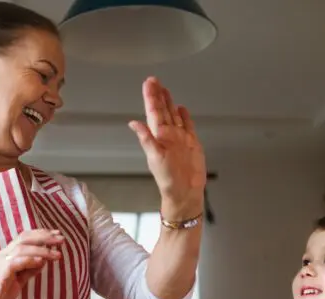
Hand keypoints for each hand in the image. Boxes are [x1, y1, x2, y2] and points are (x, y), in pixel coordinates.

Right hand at [0, 229, 63, 298]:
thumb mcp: (16, 282)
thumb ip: (28, 271)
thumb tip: (43, 262)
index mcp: (6, 256)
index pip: (24, 238)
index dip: (41, 235)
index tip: (57, 235)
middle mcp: (3, 255)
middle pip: (25, 238)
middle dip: (45, 236)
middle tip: (62, 238)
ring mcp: (0, 262)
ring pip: (23, 248)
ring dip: (42, 249)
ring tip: (57, 254)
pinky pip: (16, 262)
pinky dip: (30, 259)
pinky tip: (42, 261)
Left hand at [129, 77, 206, 219]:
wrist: (185, 192)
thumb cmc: (168, 178)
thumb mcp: (155, 157)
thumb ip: (146, 139)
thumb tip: (133, 123)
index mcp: (158, 136)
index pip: (154, 112)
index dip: (151, 97)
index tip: (149, 83)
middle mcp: (168, 134)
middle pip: (163, 110)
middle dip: (159, 96)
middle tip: (154, 80)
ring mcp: (180, 138)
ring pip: (174, 115)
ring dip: (169, 102)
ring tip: (165, 89)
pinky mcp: (191, 143)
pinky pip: (187, 125)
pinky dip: (184, 116)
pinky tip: (181, 108)